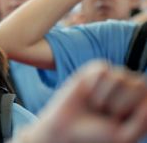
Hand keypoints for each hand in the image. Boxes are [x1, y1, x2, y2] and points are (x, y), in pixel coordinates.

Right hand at [22, 61, 146, 142]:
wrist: (65, 129)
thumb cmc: (95, 135)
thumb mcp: (125, 136)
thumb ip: (143, 121)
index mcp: (139, 105)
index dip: (138, 108)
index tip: (123, 121)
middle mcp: (127, 89)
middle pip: (139, 84)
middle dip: (122, 103)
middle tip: (108, 114)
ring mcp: (110, 78)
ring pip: (121, 77)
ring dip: (106, 96)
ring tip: (96, 105)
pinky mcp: (92, 71)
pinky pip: (102, 69)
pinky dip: (95, 84)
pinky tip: (87, 93)